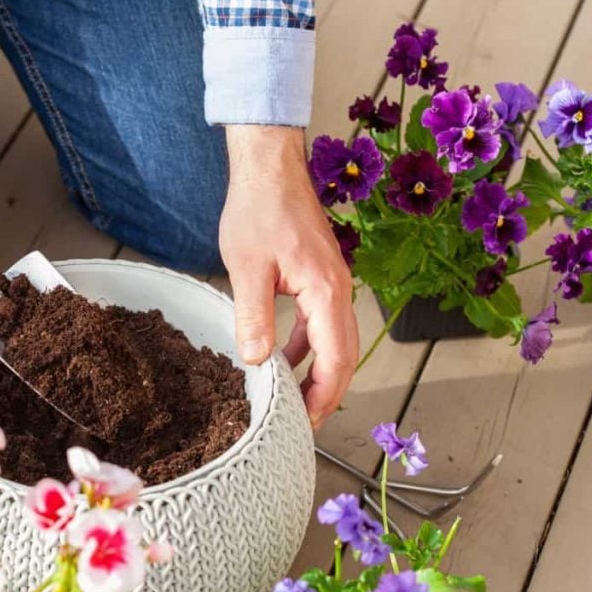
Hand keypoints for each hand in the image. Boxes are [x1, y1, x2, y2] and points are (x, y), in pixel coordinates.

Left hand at [220, 125, 358, 427]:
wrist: (270, 167)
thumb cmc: (259, 209)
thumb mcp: (247, 267)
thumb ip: (253, 316)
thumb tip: (256, 360)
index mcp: (326, 291)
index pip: (336, 358)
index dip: (324, 395)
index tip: (307, 422)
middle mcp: (338, 290)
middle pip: (344, 355)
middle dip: (326, 393)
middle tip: (303, 424)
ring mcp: (332, 283)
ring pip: (334, 340)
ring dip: (317, 372)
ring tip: (293, 402)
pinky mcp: (320, 277)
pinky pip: (320, 322)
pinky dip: (306, 346)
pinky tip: (282, 359)